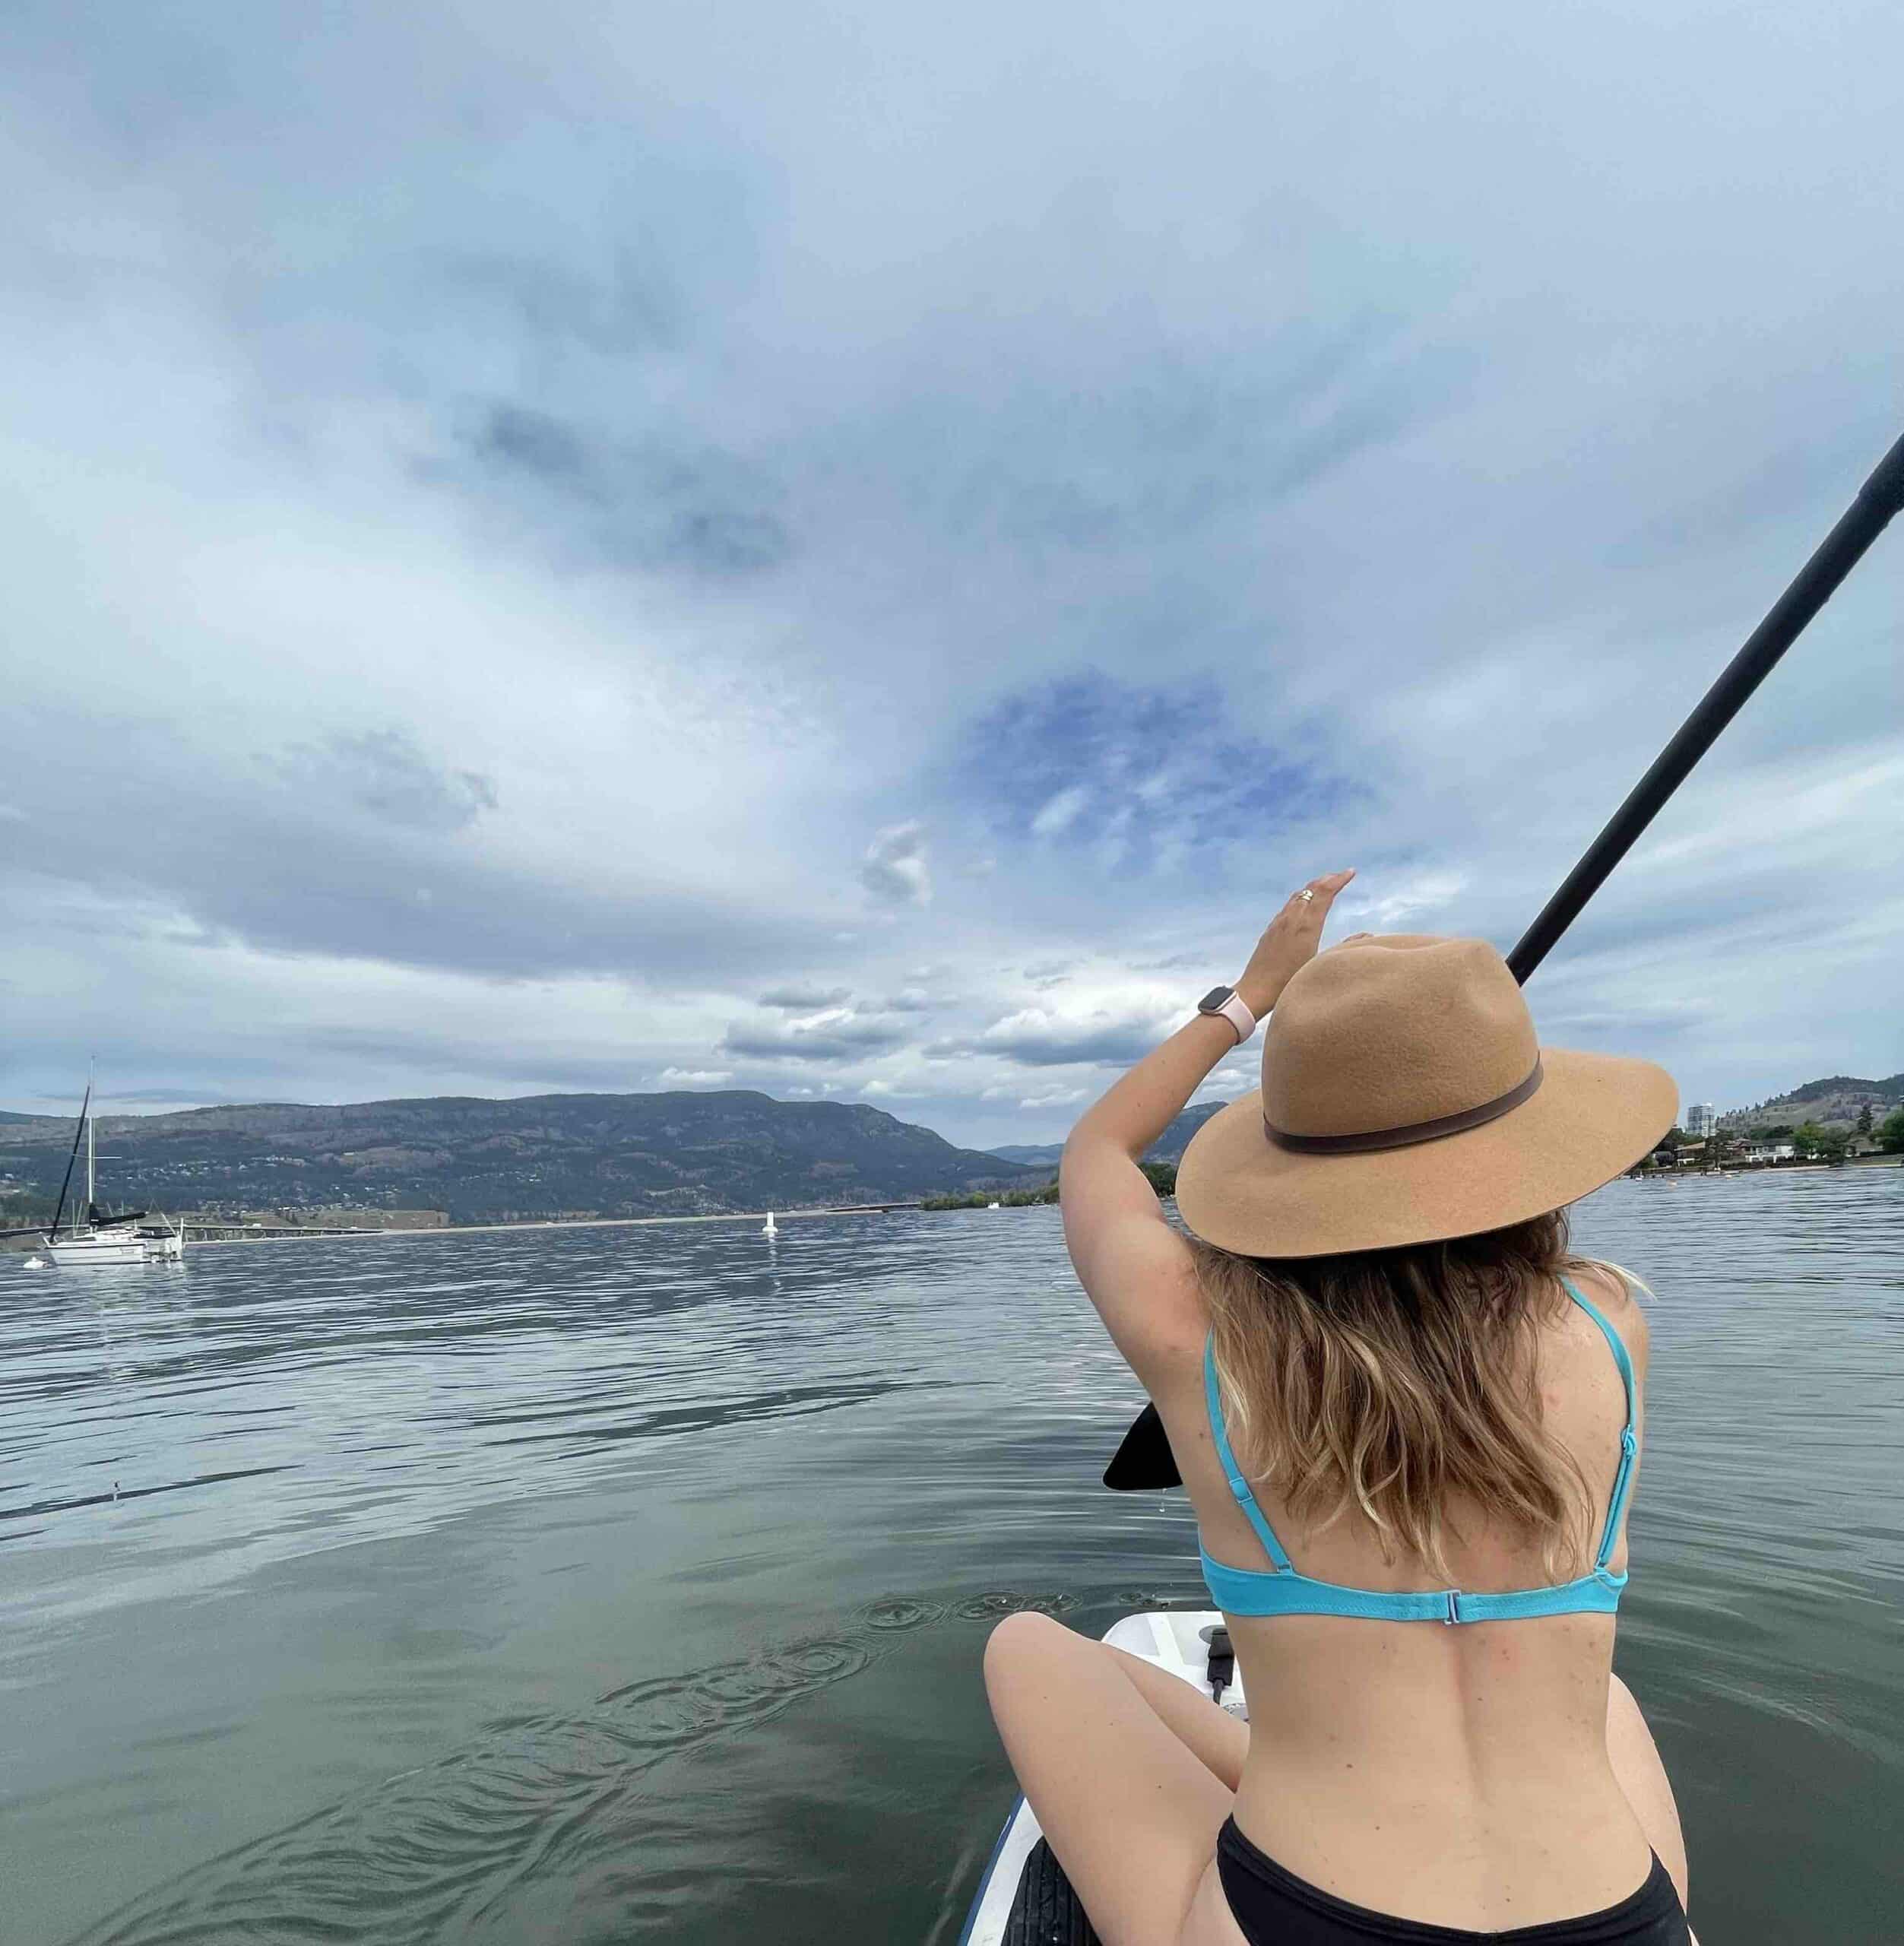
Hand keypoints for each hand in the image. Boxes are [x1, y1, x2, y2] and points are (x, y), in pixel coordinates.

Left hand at [1235, 870, 1355, 1016]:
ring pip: (1298, 896)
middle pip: (1311, 890)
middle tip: (1341, 875)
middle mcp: (1291, 919)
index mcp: (1306, 926)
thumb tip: (1366, 934)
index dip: (1339, 880)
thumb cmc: (1289, 984)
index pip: (1324, 894)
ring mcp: (1278, 923)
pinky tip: (1302, 906)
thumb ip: (1344, 947)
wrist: (1255, 991)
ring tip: (1324, 886)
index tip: (1351, 872)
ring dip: (1313, 888)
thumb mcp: (1321, 965)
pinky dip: (1301, 898)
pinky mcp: (1270, 931)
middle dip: (1328, 880)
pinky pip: (1288, 906)